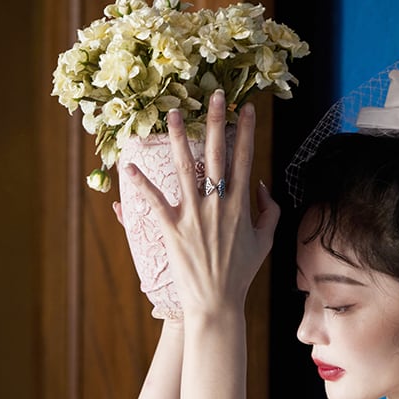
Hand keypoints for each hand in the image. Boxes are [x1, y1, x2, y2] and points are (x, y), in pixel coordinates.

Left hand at [122, 94, 279, 320]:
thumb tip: (262, 184)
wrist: (217, 303)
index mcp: (240, 206)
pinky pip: (154, 201)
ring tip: (172, 113)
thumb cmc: (241, 273)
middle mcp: (217, 205)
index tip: (246, 107)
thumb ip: (269, 211)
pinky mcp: (172, 229)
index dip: (245, 131)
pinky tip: (129, 165)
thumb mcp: (265, 242)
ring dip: (177, 139)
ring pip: (183, 169)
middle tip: (215, 95)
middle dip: (216, 122)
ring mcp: (193, 216)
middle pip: (216, 155)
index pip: (244, 159)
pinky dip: (141, 184)